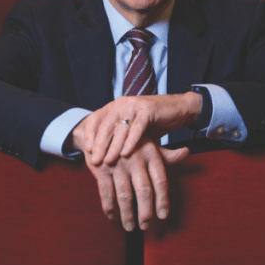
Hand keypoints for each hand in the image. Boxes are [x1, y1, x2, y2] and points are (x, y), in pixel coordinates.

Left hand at [79, 93, 201, 166]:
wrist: (177, 109)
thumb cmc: (152, 123)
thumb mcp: (131, 131)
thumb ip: (118, 138)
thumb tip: (100, 156)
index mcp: (115, 106)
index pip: (96, 119)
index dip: (89, 134)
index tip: (86, 150)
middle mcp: (121, 103)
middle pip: (105, 125)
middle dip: (99, 145)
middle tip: (95, 161)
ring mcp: (134, 105)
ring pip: (120, 128)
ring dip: (113, 146)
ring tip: (108, 161)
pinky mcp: (147, 109)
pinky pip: (136, 128)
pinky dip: (131, 142)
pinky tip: (126, 154)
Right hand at [82, 136, 188, 230]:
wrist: (104, 128)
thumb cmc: (132, 141)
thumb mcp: (149, 145)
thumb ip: (167, 155)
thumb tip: (186, 152)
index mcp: (151, 154)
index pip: (161, 181)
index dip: (163, 200)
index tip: (163, 216)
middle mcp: (136, 159)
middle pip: (144, 190)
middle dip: (145, 211)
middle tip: (146, 226)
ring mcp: (118, 164)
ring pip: (124, 195)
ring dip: (127, 214)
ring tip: (130, 227)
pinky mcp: (101, 169)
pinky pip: (106, 191)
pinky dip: (108, 206)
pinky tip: (112, 216)